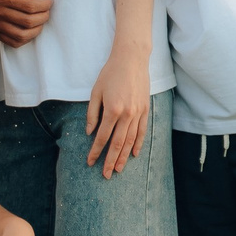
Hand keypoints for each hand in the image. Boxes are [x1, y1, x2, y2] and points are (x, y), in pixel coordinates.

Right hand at [0, 0, 52, 47]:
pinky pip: (13, 42)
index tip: (49, 2)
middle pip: (27, 21)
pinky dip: (25, 39)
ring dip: (36, 30)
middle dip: (43, 17)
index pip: (29, 6)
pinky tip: (30, 30)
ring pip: (21, 35)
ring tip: (41, 21)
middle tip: (47, 11)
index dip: (44, 5)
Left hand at [85, 48, 151, 176]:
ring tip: (118, 169)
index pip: (102, 137)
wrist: (131, 59)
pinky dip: (138, 144)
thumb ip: (92, 113)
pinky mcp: (145, 110)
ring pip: (130, 141)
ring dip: (124, 157)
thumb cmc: (110, 74)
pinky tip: (133, 154)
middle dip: (110, 161)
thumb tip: (90, 133)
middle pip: (117, 144)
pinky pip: (142, 131)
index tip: (91, 162)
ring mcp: (138, 113)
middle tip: (106, 175)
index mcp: (112, 110)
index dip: (96, 151)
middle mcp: (127, 114)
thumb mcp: (95, 92)